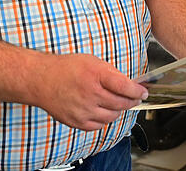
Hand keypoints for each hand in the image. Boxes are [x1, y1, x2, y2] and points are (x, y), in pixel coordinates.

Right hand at [33, 53, 147, 130]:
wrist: (41, 80)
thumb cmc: (66, 69)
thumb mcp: (92, 61)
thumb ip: (111, 73)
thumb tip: (130, 84)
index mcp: (96, 75)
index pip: (125, 87)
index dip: (138, 91)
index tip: (144, 92)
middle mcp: (90, 94)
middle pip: (121, 103)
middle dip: (132, 101)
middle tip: (136, 98)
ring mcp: (83, 110)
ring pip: (112, 116)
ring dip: (119, 110)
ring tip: (118, 103)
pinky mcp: (77, 121)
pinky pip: (99, 125)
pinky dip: (105, 119)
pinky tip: (104, 110)